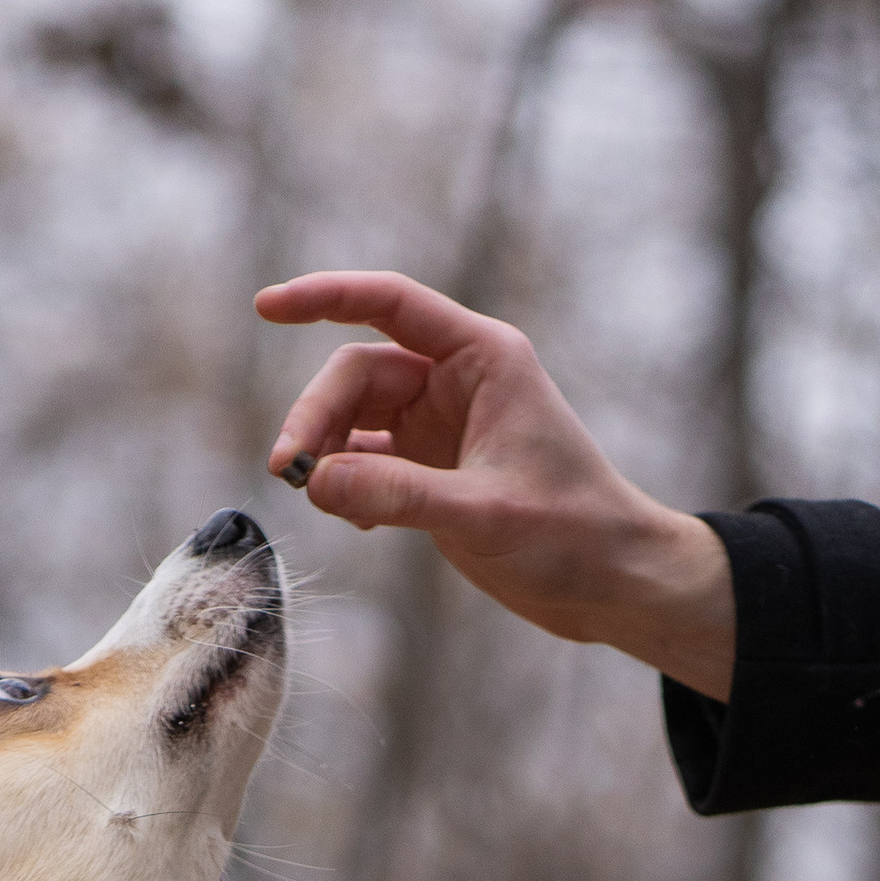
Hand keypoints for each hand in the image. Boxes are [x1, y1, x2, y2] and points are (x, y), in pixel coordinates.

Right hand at [257, 269, 737, 698]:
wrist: (613, 584)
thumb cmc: (572, 534)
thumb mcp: (482, 514)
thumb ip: (397, 495)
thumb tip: (314, 481)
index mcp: (482, 358)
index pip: (390, 303)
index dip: (324, 296)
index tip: (266, 307)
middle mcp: (458, 382)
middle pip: (359, 373)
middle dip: (317, 416)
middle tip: (289, 472)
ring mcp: (443, 428)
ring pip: (356, 420)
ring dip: (326, 453)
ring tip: (318, 499)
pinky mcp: (435, 473)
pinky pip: (369, 464)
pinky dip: (349, 487)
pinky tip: (354, 520)